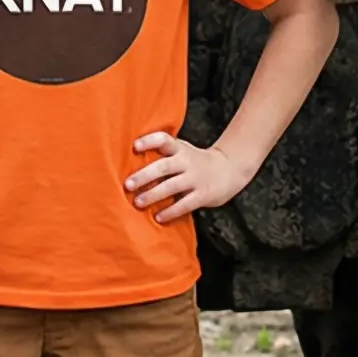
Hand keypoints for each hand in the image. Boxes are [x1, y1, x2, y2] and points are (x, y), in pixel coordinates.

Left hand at [125, 131, 253, 223]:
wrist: (230, 169)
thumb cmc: (196, 162)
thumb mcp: (182, 151)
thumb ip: (163, 156)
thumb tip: (130, 165)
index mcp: (180, 148)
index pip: (164, 140)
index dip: (149, 141)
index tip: (135, 146)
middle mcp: (187, 161)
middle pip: (164, 166)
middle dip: (144, 175)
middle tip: (127, 185)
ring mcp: (196, 178)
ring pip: (172, 186)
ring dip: (154, 195)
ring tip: (138, 202)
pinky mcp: (203, 194)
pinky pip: (185, 204)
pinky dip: (171, 211)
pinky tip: (158, 217)